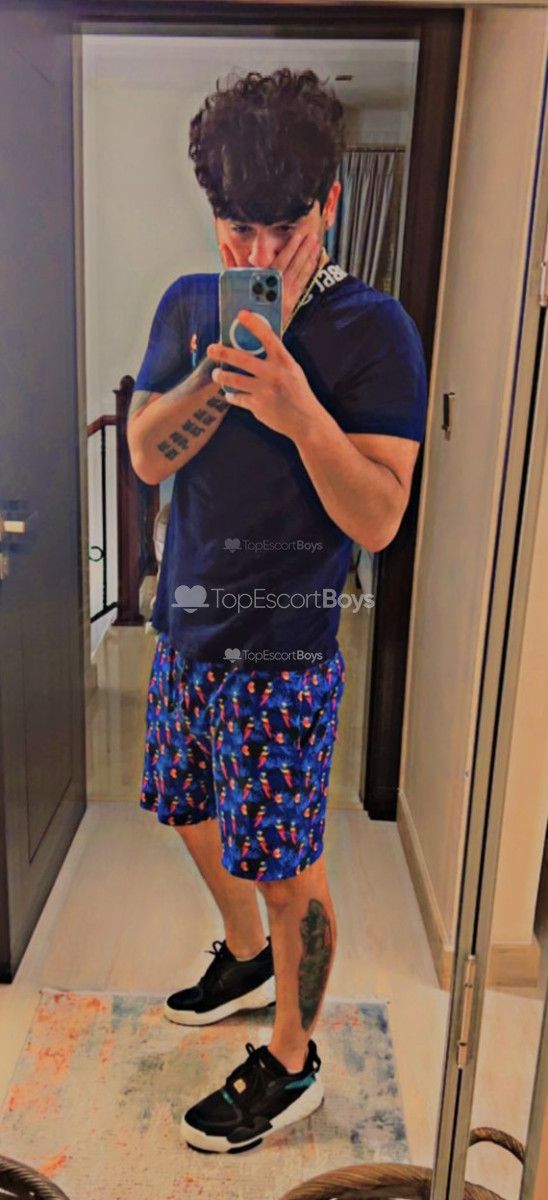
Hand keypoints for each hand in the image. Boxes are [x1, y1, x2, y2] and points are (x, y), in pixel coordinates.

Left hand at [206, 310, 320, 440]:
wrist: (306, 422)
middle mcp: (273, 374)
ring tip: (216, 373)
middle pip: (242, 359)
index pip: (268, 338)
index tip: (241, 315)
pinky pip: (238, 398)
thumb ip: (277, 359)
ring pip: (234, 379)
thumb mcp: (293, 371)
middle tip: (211, 349)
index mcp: (285, 362)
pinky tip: (229, 394)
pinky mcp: (258, 406)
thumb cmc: (299, 394)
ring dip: (221, 375)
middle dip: (222, 352)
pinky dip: (231, 396)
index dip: (254, 324)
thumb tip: (256, 345)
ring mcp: (264, 391)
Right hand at [218, 233, 324, 328]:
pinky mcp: (292, 303)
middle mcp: (279, 290)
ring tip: (315, 245)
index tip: (298, 236)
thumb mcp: (234, 286)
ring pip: (301, 274)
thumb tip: (224, 247)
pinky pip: (303, 285)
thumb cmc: (242, 308)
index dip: (291, 248)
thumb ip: (231, 265)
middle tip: (311, 236)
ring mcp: (288, 297)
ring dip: (309, 259)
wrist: (251, 335)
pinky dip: (309, 272)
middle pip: (295, 266)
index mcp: (266, 284)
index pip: (282, 262)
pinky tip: (314, 262)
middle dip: (304, 250)